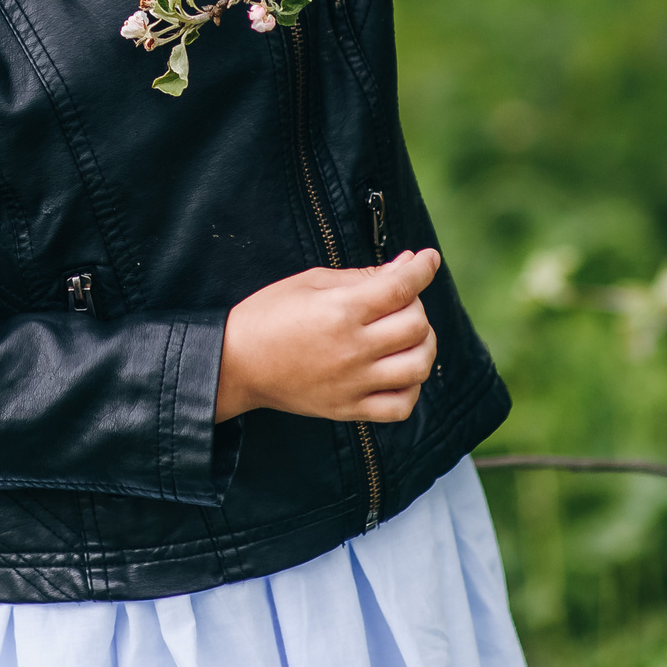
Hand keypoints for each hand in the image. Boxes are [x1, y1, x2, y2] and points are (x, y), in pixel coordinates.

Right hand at [214, 248, 440, 424]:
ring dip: (423, 345)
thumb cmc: (269, 314)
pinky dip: (411, 388)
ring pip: (417, 366)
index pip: (401, 286)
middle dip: (417, 304)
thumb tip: (405, 265)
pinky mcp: (349, 408)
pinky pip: (400, 406)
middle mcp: (352, 348)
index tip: (429, 259)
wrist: (237, 363)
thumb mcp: (311, 281)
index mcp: (340, 310)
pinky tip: (400, 371)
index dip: (423, 268)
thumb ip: (362, 275)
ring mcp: (353, 382)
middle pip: (416, 325)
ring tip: (407, 335)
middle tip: (400, 300)